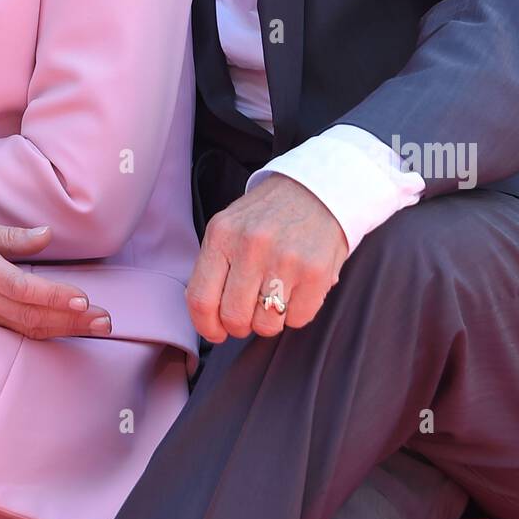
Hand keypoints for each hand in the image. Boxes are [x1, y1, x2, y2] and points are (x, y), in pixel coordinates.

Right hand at [0, 215, 113, 339]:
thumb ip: (7, 235)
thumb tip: (45, 235)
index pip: (20, 287)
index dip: (53, 297)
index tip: (83, 299)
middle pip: (28, 316)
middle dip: (70, 321)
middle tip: (105, 321)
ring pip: (23, 328)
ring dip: (62, 329)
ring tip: (95, 327)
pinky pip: (12, 330)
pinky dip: (42, 331)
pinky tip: (64, 329)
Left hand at [186, 174, 348, 342]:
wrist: (317, 187)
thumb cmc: (269, 213)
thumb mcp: (231, 225)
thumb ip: (215, 265)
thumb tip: (207, 318)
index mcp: (222, 234)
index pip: (201, 299)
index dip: (207, 326)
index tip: (216, 331)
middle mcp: (250, 245)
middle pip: (234, 317)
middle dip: (241, 325)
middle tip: (250, 312)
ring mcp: (284, 259)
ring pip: (266, 324)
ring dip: (269, 321)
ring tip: (275, 297)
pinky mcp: (316, 272)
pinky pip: (298, 319)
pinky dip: (296, 313)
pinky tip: (297, 290)